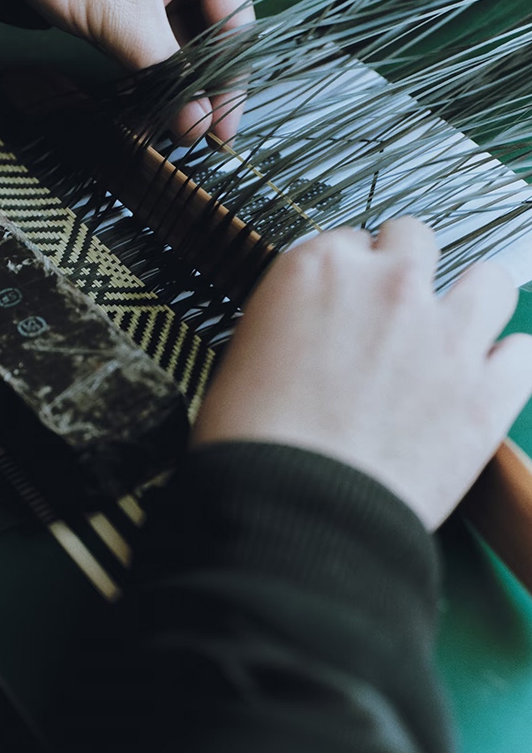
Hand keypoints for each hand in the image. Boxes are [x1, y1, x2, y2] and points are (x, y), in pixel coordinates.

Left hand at [20, 0, 254, 141]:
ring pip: (187, 41)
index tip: (223, 130)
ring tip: (175, 127)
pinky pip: (161, 36)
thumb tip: (196, 127)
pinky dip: (158, 69)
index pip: (237, 26)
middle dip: (202, 89)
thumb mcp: (127, 19)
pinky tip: (157, 104)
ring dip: (180, 85)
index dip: (231, 84)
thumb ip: (168, 75)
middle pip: (215, 36)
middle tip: (198, 135)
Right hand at [193, 217, 531, 529]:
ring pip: (490, 281)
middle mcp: (389, 286)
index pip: (349, 241)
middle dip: (406, 269)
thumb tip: (316, 330)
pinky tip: (484, 381)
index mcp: (320, 270)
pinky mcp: (487, 393)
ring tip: (454, 334)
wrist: (292, 512)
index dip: (349, 274)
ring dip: (473, 300)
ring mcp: (447, 335)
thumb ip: (294, 321)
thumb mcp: (247, 356)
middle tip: (395, 310)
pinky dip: (506, 365)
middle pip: (416, 240)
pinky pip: (523, 354)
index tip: (348, 302)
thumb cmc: (253, 445)